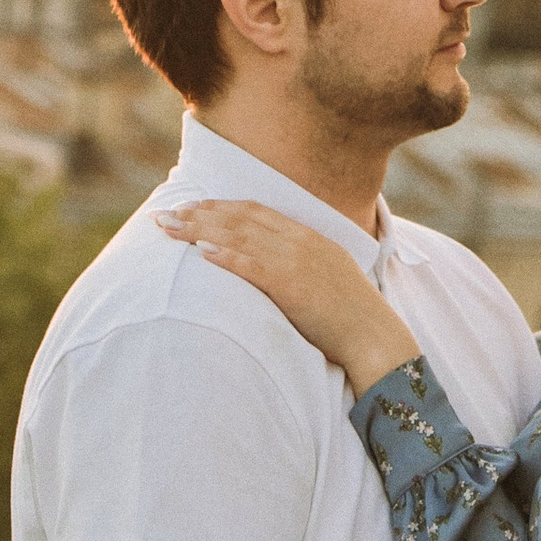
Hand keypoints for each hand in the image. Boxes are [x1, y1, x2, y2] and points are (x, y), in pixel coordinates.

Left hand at [156, 199, 421, 393]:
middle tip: (166, 214)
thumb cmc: (351, 315)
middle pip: (241, 218)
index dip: (220, 206)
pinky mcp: (293, 286)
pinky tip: (201, 252)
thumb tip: (271, 265)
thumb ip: (301, 263)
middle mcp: (300, 242)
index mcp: (309, 236)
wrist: (374, 335)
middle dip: (199, 214)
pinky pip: (253, 266)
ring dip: (201, 230)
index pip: (256, 211)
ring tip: (170, 229)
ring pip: (240, 236)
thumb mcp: (327, 275)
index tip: (191, 205)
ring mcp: (297, 261)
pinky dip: (226, 256)